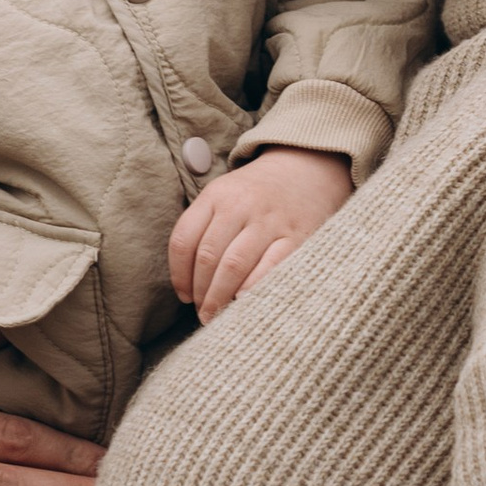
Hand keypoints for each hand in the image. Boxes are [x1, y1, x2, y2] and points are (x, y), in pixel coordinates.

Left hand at [167, 146, 351, 322]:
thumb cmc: (257, 194)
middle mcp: (240, 205)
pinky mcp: (296, 236)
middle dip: (201, 292)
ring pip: (234, 265)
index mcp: (216, 195)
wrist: (307, 169)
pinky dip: (252, 288)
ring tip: (217, 315)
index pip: (184, 241)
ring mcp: (269, 221)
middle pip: (208, 257)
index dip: (179, 275)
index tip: (184, 296)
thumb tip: (188, 283)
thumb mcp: (224, 195)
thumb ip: (203, 228)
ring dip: (220, 297)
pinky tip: (244, 302)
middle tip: (202, 312)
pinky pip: (269, 268)